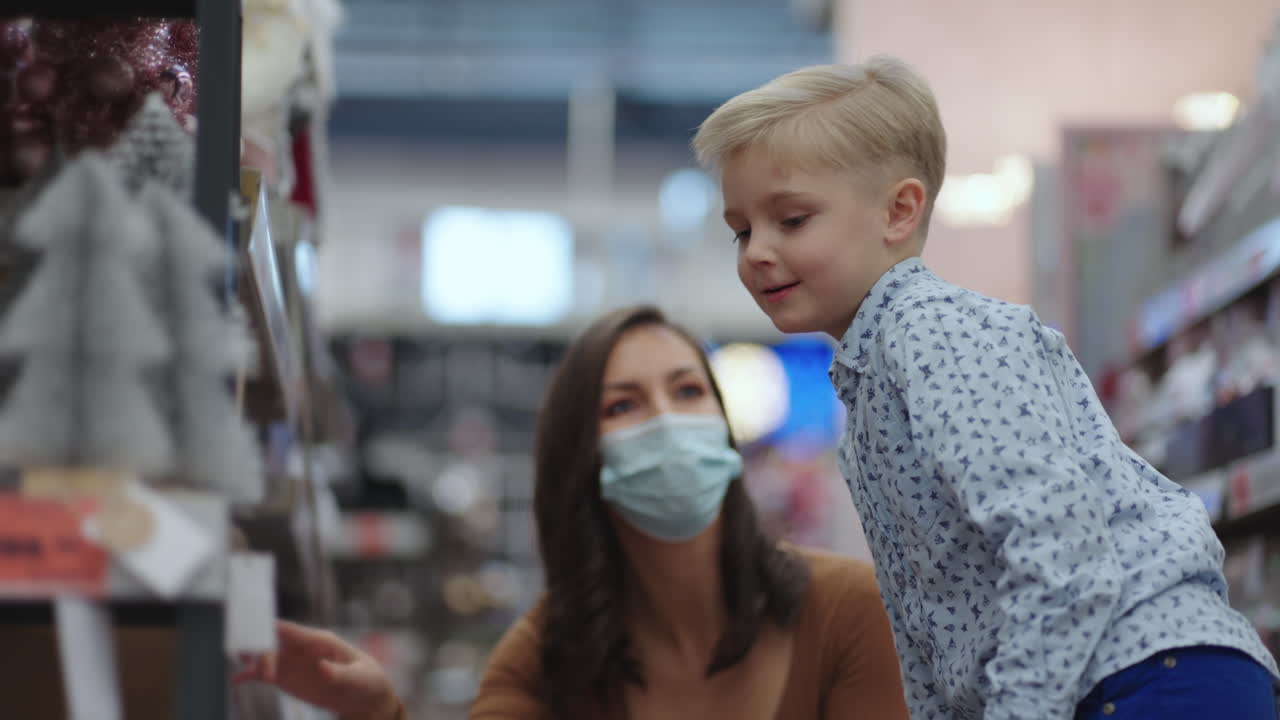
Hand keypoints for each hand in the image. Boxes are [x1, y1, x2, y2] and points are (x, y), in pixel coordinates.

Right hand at [235, 620, 401, 719]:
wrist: (364, 698)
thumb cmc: (366, 681)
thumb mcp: (359, 678)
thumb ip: (340, 673)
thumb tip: (322, 668)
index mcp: (320, 640)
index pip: (290, 629)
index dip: (268, 627)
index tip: (252, 632)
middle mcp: (301, 648)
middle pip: (271, 641)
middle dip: (259, 650)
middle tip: (261, 670)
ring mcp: (292, 663)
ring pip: (264, 656)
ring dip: (252, 661)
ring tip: (248, 672)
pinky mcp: (287, 678)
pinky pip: (264, 674)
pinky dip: (250, 675)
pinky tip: (237, 680)